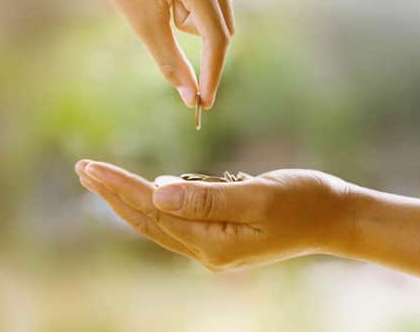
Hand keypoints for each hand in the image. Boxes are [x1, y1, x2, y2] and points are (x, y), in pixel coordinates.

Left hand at [75, 160, 351, 270]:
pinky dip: (153, 205)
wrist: (336, 219)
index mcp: (212, 243)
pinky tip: (143, 192)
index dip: (118, 187)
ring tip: (100, 179)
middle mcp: (207, 251)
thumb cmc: (304, 201)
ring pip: (159, 222)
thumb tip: (156, 191)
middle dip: (113, 194)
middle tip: (82, 168)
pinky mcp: (222, 237)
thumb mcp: (258, 195)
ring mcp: (214, 247)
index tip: (90, 167)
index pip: (152, 210)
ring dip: (128, 199)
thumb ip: (207, 197)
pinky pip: (176, 222)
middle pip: (147, 220)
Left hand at [78, 0, 233, 108]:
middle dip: (192, 28)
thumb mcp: (145, 25)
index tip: (206, 101)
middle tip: (161, 9)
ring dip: (194, 12)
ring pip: (219, 7)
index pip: (215, 36)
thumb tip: (192, 99)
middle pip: (220, 24)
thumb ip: (171, 63)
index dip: (211, 71)